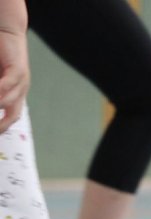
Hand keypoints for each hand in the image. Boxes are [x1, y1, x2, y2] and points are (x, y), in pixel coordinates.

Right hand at [0, 5, 29, 132]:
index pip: (11, 117)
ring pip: (8, 101)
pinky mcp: (18, 70)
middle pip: (12, 115)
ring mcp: (21, 81)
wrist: (8, 31)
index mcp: (15, 93)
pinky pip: (7, 85)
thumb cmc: (0, 53)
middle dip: (1, 125)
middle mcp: (21, 90)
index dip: (2, 127)